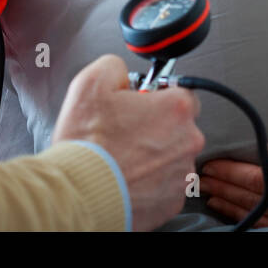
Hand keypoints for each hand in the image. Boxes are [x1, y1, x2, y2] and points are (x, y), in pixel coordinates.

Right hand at [53, 55, 205, 231]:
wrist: (79, 193)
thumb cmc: (87, 143)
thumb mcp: (91, 82)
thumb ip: (115, 66)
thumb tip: (121, 71)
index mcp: (176, 109)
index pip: (182, 93)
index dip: (156, 97)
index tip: (139, 105)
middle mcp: (188, 141)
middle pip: (179, 126)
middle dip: (156, 127)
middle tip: (124, 132)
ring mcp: (182, 174)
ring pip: (173, 157)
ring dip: (154, 155)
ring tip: (122, 157)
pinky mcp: (173, 202)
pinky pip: (166, 185)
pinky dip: (150, 182)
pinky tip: (126, 177)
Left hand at [199, 130, 267, 230]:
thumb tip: (266, 147)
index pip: (262, 180)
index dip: (233, 173)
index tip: (211, 164)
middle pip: (258, 202)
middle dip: (226, 189)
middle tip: (200, 178)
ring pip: (264, 220)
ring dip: (233, 208)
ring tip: (210, 195)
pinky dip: (253, 221)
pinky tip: (236, 213)